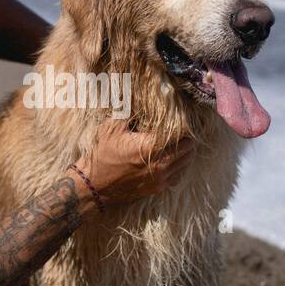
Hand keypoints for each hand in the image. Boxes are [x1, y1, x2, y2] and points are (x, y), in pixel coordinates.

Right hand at [73, 118, 194, 205]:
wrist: (95, 185)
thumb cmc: (103, 154)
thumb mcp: (112, 127)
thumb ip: (129, 111)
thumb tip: (138, 96)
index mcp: (150, 146)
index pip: (182, 136)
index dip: (183, 127)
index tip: (179, 122)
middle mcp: (160, 165)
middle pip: (189, 150)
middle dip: (186, 140)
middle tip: (179, 133)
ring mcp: (160, 179)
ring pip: (186, 164)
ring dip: (184, 154)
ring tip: (175, 146)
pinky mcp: (157, 189)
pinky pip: (177, 177)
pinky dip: (177, 168)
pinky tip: (169, 161)